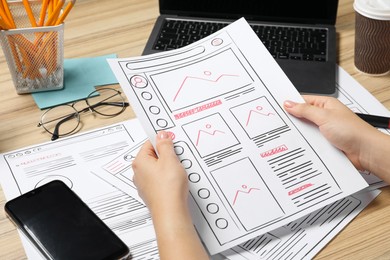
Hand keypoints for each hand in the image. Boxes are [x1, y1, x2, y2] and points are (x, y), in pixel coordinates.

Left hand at [132, 131, 208, 258]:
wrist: (171, 212)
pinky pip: (161, 179)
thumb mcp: (170, 160)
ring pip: (158, 168)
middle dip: (167, 155)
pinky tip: (176, 181)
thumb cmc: (167, 188)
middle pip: (154, 156)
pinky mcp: (153, 192)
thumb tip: (162, 135)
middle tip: (176, 158)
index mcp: (140, 162)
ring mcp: (145, 184)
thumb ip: (165, 145)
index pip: (150, 143)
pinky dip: (168, 178)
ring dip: (169, 167)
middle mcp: (139, 173)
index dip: (163, 140)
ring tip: (177, 171)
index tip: (171, 140)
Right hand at [283, 95, 379, 169]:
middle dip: (295, 121)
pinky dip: (306, 144)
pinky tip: (302, 145)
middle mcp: (325, 117)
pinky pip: (310, 142)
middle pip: (303, 117)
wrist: (365, 151)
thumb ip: (305, 110)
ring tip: (294, 134)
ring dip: (302, 134)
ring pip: (306, 131)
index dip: (292, 104)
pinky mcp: (325, 143)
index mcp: (326, 105)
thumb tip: (290, 104)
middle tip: (282, 123)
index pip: (304, 101)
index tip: (279, 108)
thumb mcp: (324, 116)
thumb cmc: (353, 131)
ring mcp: (325, 131)